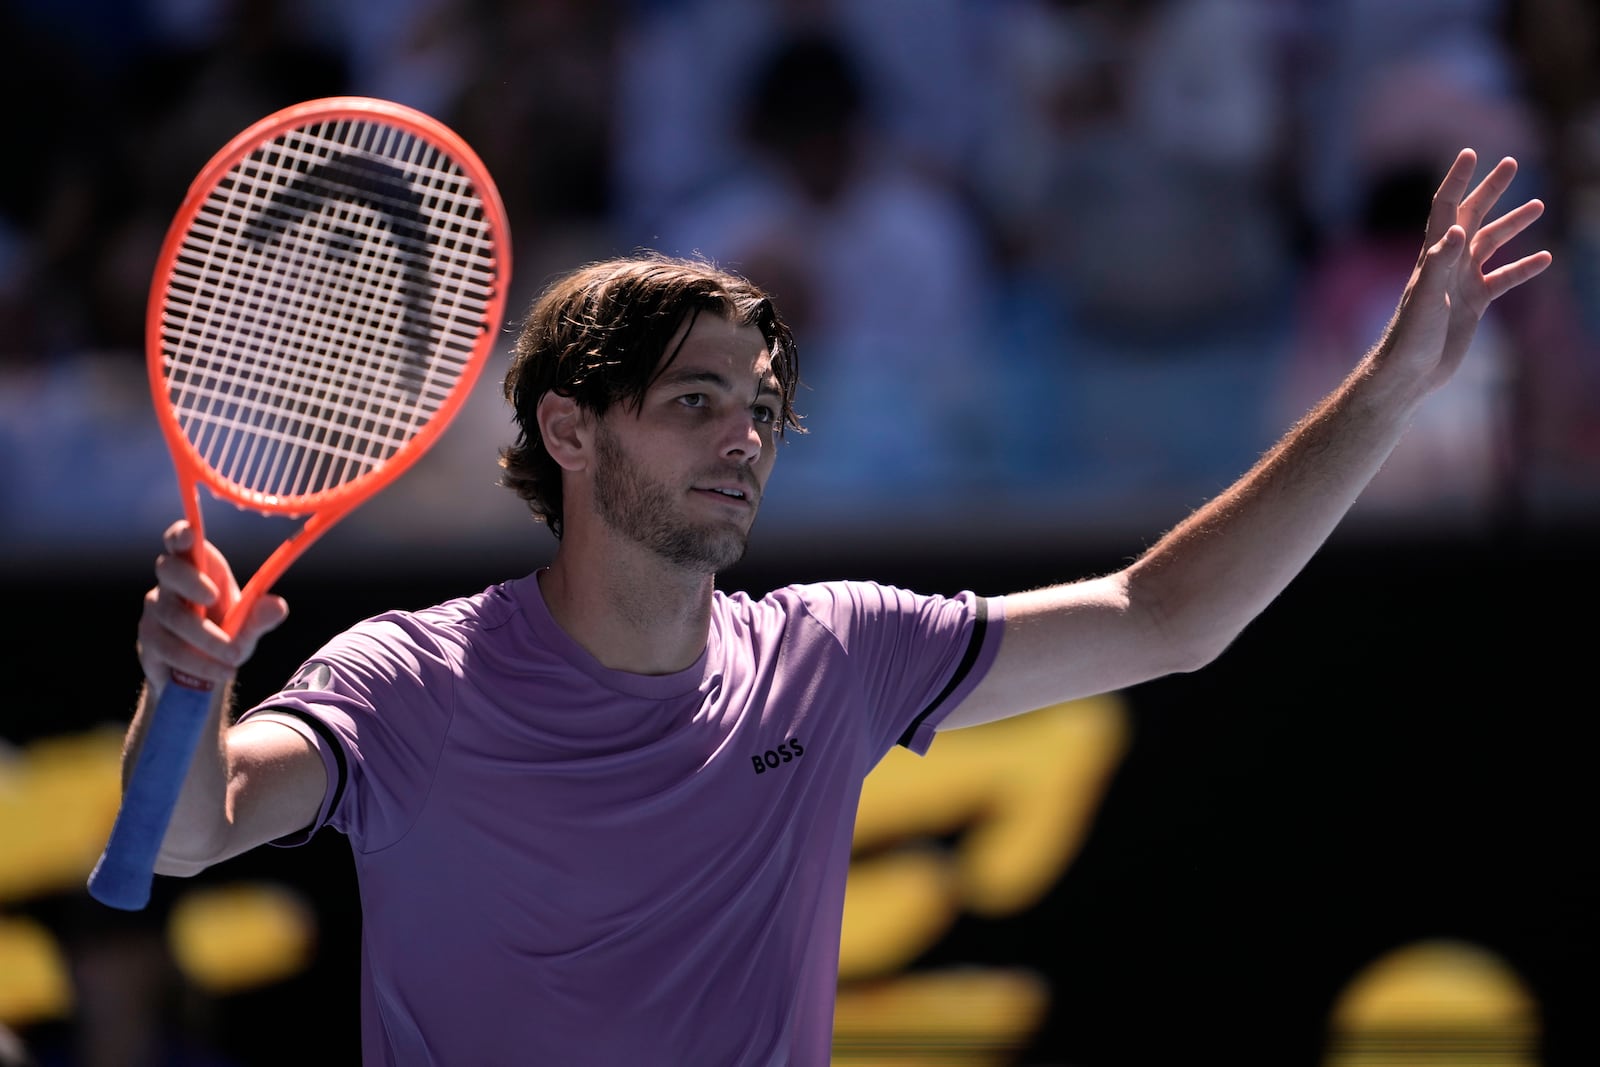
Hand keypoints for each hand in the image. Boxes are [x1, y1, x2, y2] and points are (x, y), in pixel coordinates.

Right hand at [137, 520, 288, 691]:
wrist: (202, 674)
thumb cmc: (227, 635)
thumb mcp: (248, 627)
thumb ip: (260, 617)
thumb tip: (278, 606)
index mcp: (201, 569)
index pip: (182, 543)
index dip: (181, 535)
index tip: (188, 533)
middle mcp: (172, 584)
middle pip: (168, 570)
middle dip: (191, 581)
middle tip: (214, 598)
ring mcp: (156, 610)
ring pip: (172, 615)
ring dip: (205, 638)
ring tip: (234, 657)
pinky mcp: (148, 639)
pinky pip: (167, 647)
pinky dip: (196, 661)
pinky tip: (218, 671)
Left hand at [1380, 149, 1551, 393]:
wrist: (1409, 373)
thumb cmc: (1410, 336)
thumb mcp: (1426, 296)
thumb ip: (1441, 262)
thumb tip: (1459, 228)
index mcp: (1432, 255)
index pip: (1445, 207)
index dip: (1458, 180)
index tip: (1471, 153)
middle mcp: (1446, 263)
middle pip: (1471, 217)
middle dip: (1490, 190)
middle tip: (1512, 163)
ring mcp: (1460, 283)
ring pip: (1491, 245)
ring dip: (1513, 225)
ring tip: (1538, 205)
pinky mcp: (1472, 305)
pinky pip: (1503, 280)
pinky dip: (1523, 268)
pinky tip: (1546, 258)